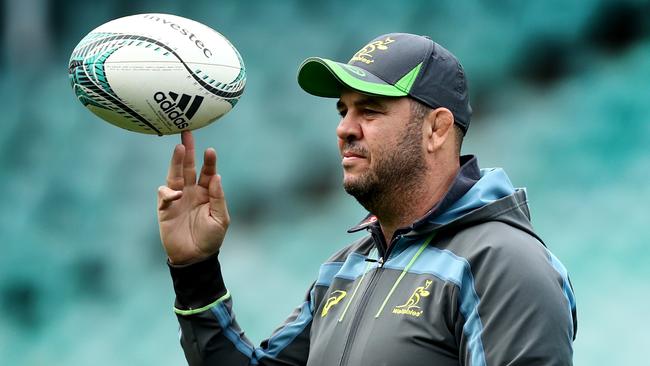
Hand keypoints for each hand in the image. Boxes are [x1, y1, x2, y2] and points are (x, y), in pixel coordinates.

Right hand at [157, 131, 229, 264]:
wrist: (194, 258)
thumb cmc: (210, 239)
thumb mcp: (221, 219)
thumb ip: (218, 198)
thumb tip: (217, 178)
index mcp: (207, 193)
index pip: (207, 172)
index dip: (209, 161)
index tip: (210, 150)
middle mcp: (191, 192)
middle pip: (188, 167)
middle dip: (188, 150)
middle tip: (187, 133)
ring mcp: (178, 198)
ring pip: (175, 175)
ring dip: (176, 162)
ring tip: (179, 148)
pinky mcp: (165, 208)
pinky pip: (164, 194)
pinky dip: (168, 192)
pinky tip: (176, 194)